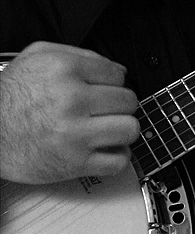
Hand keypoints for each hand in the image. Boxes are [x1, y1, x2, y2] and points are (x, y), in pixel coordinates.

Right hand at [0, 41, 139, 183]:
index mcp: (64, 71)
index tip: (107, 91)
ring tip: (110, 130)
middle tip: (108, 111)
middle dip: (121, 106)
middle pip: (128, 102)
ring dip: (124, 130)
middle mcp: (72, 100)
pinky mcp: (75, 163)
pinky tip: (106, 150)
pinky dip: (118, 157)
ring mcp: (75, 134)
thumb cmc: (11, 97)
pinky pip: (118, 161)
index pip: (118, 75)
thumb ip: (81, 56)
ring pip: (130, 130)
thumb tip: (120, 71)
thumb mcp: (38, 58)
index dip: (115, 84)